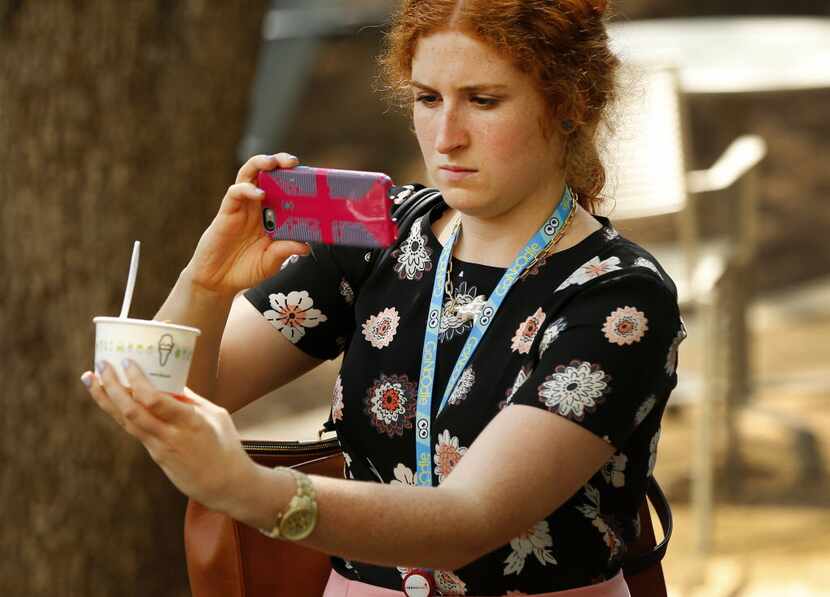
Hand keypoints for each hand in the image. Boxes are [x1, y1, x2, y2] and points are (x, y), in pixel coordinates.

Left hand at [80, 360, 256, 513]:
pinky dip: (119, 411)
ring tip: (90, 379)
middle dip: (112, 387)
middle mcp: (170, 435)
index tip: (127, 362)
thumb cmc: (225, 446)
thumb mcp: (215, 416)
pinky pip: (133, 430)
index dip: (137, 381)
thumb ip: (191, 400)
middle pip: (131, 411)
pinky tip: (110, 398)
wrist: (225, 485)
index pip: (155, 401)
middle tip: (100, 365)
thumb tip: (170, 381)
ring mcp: (159, 448)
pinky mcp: (155, 456)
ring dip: (105, 399)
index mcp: (190, 422)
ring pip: (125, 421)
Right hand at [185, 153, 310, 296]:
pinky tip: (259, 194)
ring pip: (249, 174)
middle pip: (268, 174)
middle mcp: (258, 206)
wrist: (218, 281)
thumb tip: (306, 246)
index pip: (287, 190)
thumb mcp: (270, 263)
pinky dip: (247, 189)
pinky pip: (235, 192)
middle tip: (293, 162)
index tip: (314, 178)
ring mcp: (243, 206)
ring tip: (273, 163)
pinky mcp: (227, 211)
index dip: (298, 181)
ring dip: (261, 163)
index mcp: (273, 215)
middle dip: (280, 163)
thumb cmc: (246, 269)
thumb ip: (285, 252)